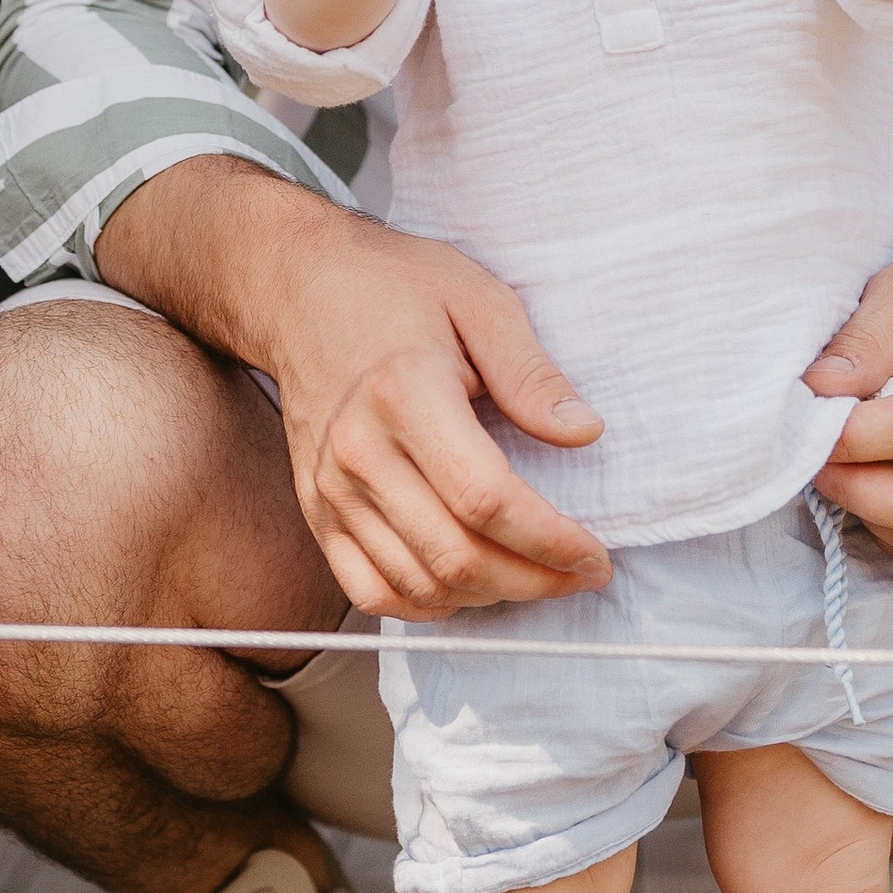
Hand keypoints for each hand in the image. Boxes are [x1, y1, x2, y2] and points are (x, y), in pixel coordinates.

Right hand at [263, 211, 610, 616]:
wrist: (298, 288)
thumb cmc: (395, 286)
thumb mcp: (480, 299)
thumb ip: (531, 371)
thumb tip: (583, 432)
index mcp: (404, 395)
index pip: (485, 500)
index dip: (550, 540)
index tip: (594, 553)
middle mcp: (357, 452)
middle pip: (455, 556)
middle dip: (534, 581)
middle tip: (581, 573)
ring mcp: (329, 489)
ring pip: (418, 585)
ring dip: (489, 598)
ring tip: (536, 576)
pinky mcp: (315, 510)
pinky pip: (370, 591)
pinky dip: (427, 606)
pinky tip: (471, 586)